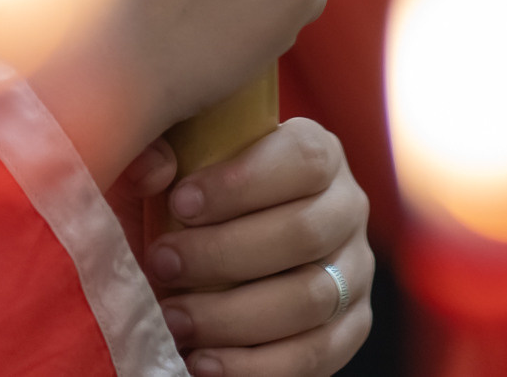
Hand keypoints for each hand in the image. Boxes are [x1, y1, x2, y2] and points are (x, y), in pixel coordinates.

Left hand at [121, 120, 371, 376]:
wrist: (220, 252)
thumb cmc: (196, 198)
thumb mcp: (177, 165)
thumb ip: (159, 150)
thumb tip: (152, 169)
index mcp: (318, 154)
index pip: (302, 160)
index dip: (241, 183)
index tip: (179, 204)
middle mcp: (347, 208)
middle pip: (304, 232)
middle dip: (224, 255)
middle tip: (163, 265)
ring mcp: (354, 271)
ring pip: (310, 299)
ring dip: (233, 316)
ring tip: (174, 320)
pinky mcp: (351, 327)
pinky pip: (316, 355)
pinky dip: (255, 365)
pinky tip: (203, 362)